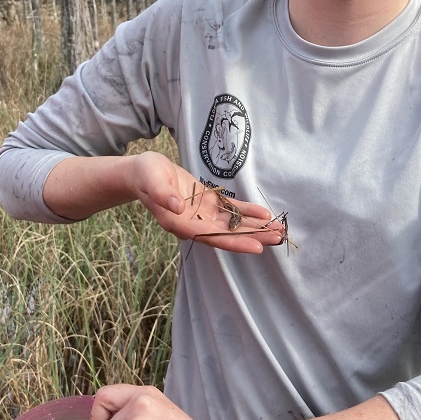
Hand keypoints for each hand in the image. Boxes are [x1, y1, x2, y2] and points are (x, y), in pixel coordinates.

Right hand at [130, 152, 284, 253]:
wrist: (142, 172)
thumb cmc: (145, 175)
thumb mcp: (151, 180)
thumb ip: (163, 194)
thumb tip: (178, 206)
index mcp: (179, 223)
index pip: (210, 236)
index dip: (234, 242)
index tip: (256, 247)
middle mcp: (193, 223)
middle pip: (227, 234)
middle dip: (253, 237)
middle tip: (278, 239)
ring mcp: (202, 215)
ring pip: (232, 224)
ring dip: (255, 227)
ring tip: (278, 230)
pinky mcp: (207, 203)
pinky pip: (230, 210)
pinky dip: (247, 212)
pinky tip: (264, 214)